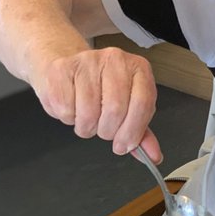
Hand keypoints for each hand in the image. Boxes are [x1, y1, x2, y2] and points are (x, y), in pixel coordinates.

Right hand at [32, 45, 160, 159]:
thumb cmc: (101, 89)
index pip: (143, 103)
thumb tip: (153, 155)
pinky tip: (72, 106)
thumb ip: (141, 132)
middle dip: (108, 131)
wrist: (69, 70)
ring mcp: (87, 61)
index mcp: (138, 68)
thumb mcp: (128, 107)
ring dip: (86, 127)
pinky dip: (68, 118)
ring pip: (88, 113)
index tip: (124, 145)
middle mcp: (115, 60)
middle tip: (103, 129)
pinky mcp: (61, 69)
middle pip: (115, 109)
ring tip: (87, 117)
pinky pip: (66, 110)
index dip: (133, 131)